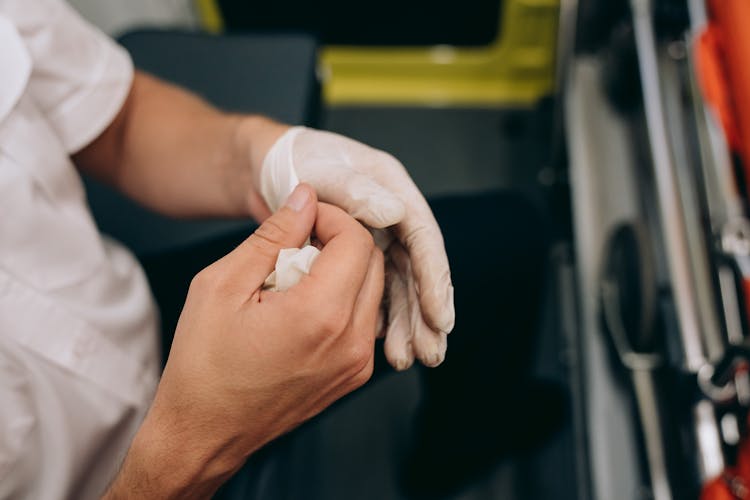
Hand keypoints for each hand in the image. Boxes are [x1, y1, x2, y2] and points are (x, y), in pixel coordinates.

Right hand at [104, 184, 382, 498]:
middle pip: (373, 262)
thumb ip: (272, 236)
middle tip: (297, 243)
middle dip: (340, 240)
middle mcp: (352, 341)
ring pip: (373, 289)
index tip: (303, 217)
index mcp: (320, 315)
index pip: (357, 240)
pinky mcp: (354, 375)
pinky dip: (344, 299)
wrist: (205, 433)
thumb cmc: (204, 364)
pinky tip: (304, 305)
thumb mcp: (223, 285)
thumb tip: (305, 198)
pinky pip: (365, 319)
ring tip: (297, 276)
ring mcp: (358, 364)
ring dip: (344, 269)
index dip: (332, 217)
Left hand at [255, 126, 454, 369]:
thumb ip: (354, 191)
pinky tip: (382, 344)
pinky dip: (380, 317)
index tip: (439, 315)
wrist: (267, 170)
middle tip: (430, 352)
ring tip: (409, 358)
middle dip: (424, 312)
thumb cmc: (292, 163)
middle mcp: (393, 214)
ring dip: (405, 322)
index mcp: (392, 187)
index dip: (433, 278)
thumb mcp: (321, 171)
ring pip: (399, 285)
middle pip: (416, 268)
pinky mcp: (360, 256)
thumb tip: (395, 213)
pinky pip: (375, 290)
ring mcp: (380, 236)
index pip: (422, 238)